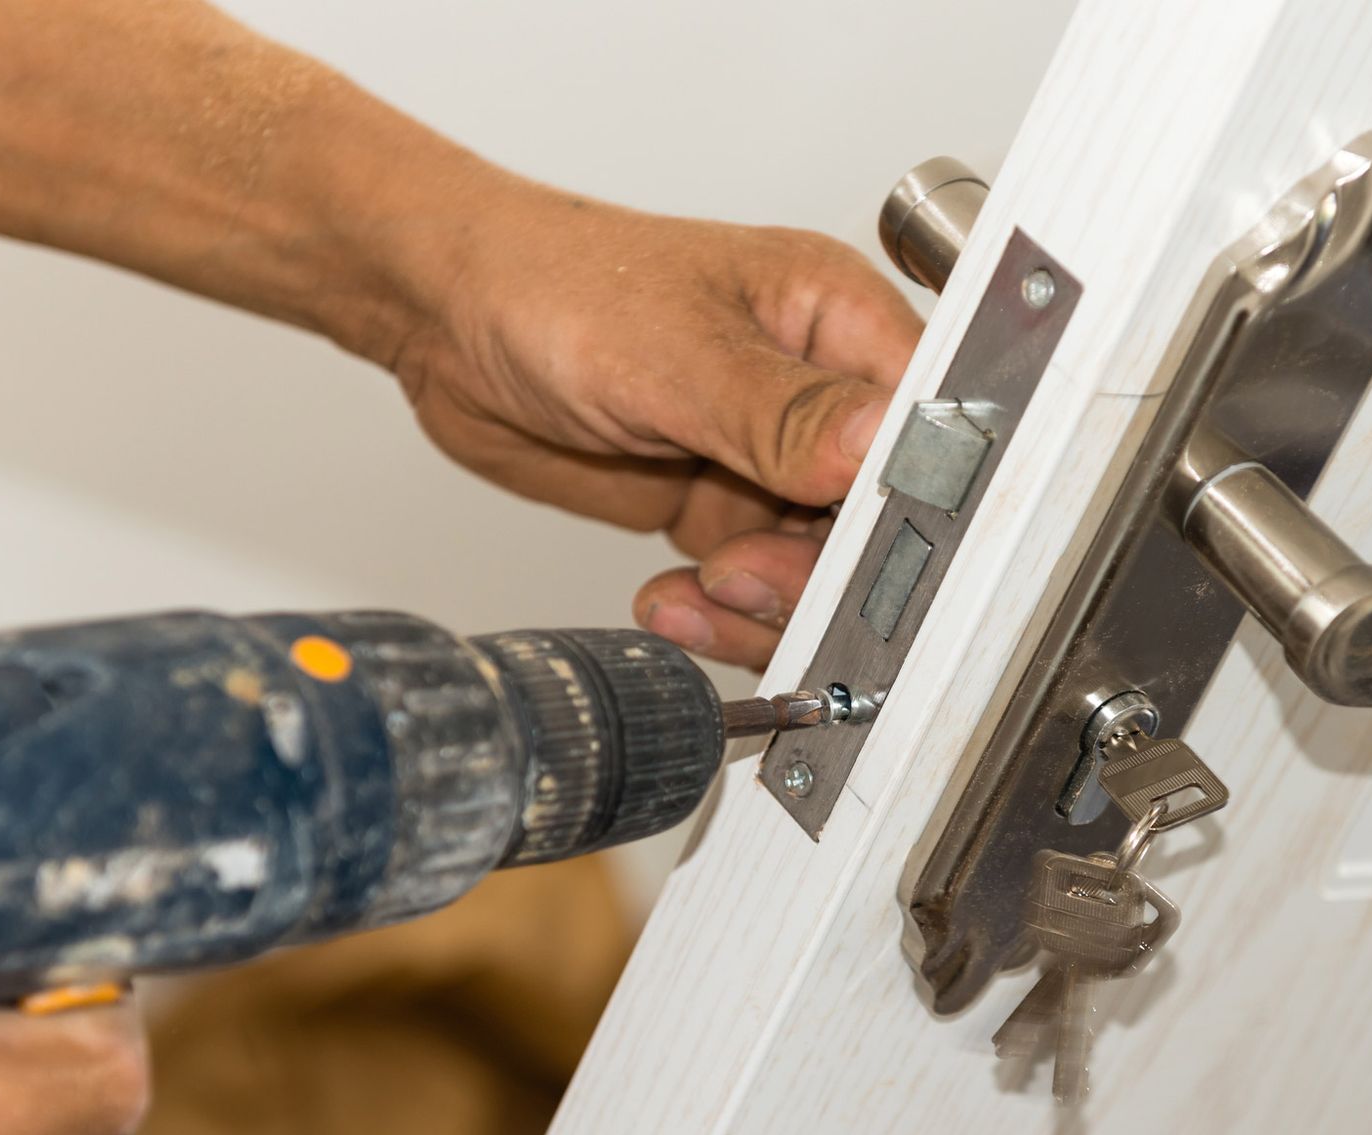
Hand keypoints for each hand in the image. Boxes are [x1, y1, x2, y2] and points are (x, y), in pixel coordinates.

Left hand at [391, 177, 923, 667]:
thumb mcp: (674, 351)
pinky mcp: (721, 506)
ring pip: (818, 568)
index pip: (920, 427)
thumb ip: (781, 411)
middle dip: (821, 567)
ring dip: (765, 603)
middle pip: (878, 517)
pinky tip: (673, 601)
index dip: (910, 498)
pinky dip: (718, 613)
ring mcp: (770, 459)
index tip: (863, 550)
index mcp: (837, 321)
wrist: (450, 320)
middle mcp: (818, 394)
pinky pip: (752, 587)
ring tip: (702, 591)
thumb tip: (879, 443)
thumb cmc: (556, 284)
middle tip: (747, 574)